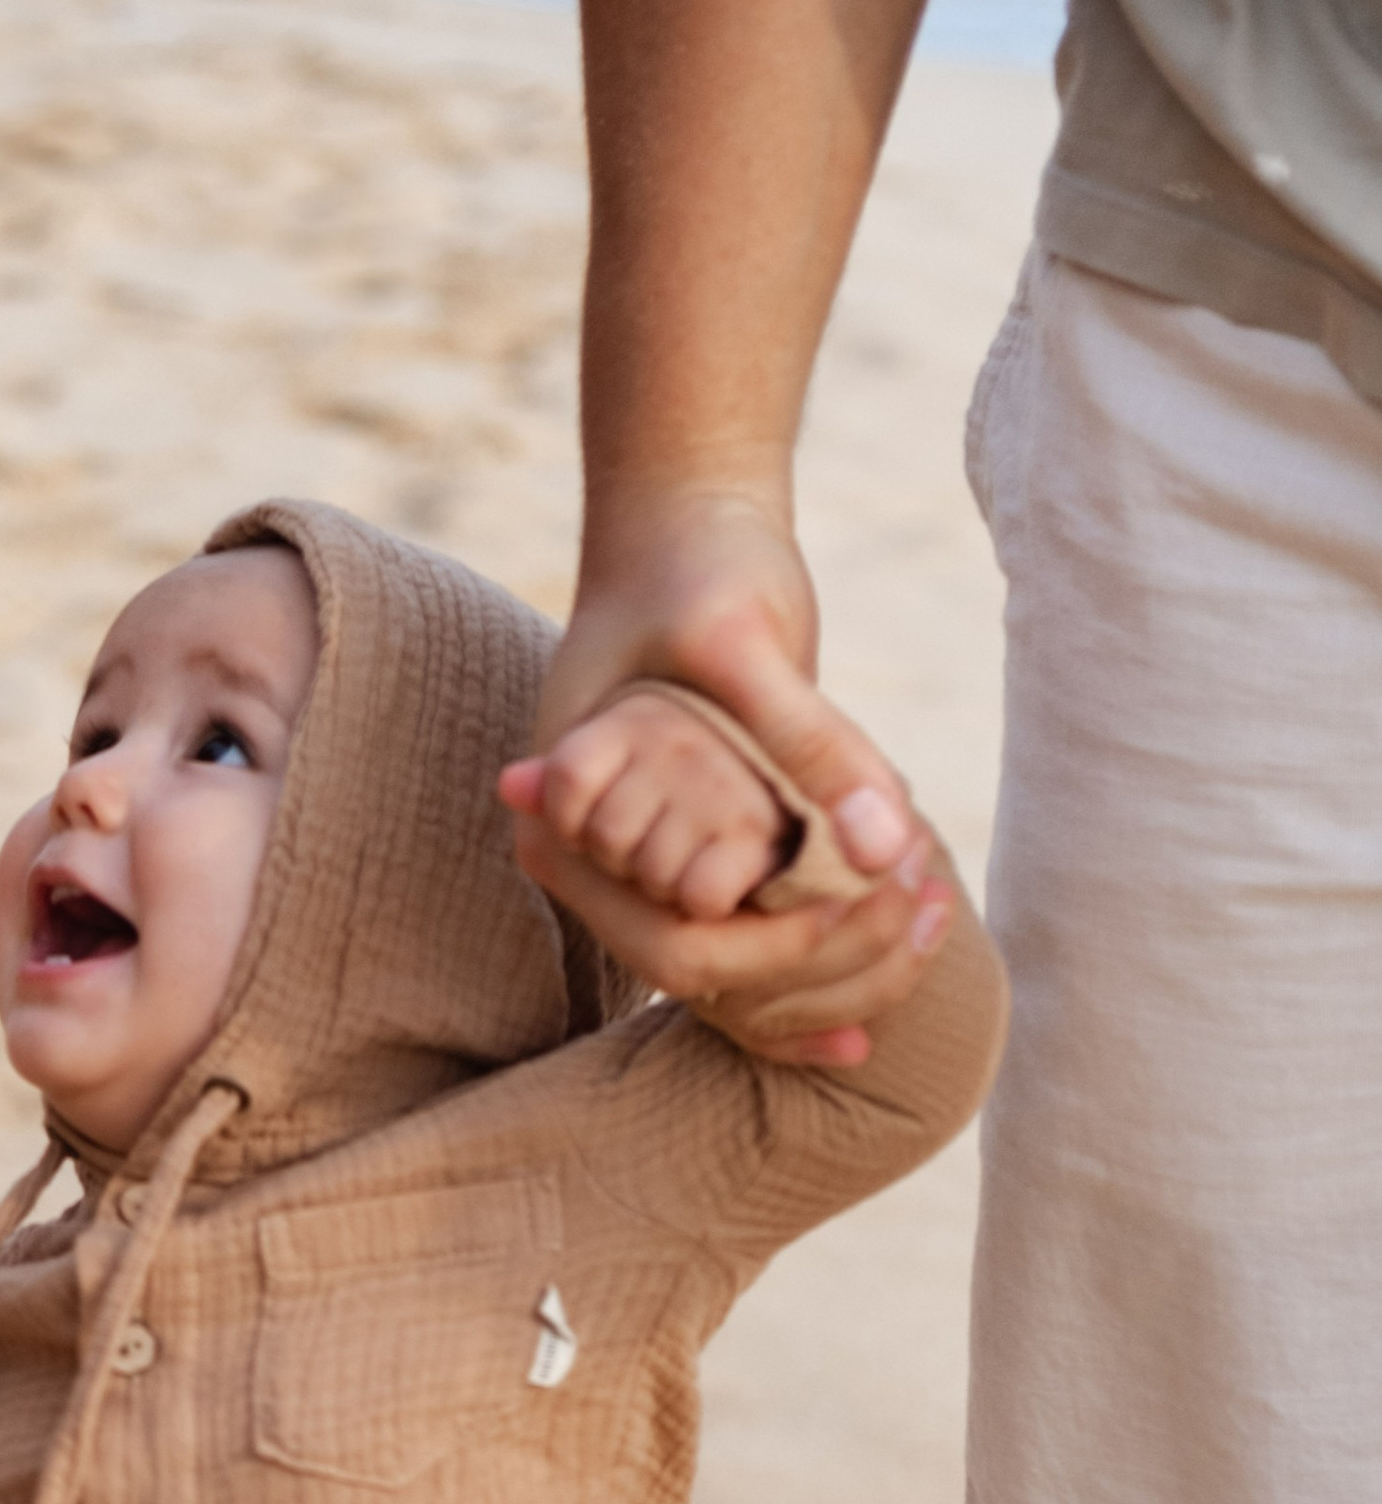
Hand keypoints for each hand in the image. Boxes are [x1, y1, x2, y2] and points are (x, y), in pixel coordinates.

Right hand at [507, 488, 944, 1063]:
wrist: (682, 525)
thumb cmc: (695, 567)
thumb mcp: (751, 644)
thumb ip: (815, 744)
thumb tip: (888, 849)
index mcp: (569, 822)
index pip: (678, 946)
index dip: (784, 949)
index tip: (888, 891)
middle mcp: (593, 861)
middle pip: (708, 976)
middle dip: (824, 962)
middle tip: (929, 904)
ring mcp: (640, 857)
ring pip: (734, 978)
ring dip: (837, 967)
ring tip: (933, 908)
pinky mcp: (693, 844)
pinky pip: (751, 933)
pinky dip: (822, 953)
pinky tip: (905, 938)